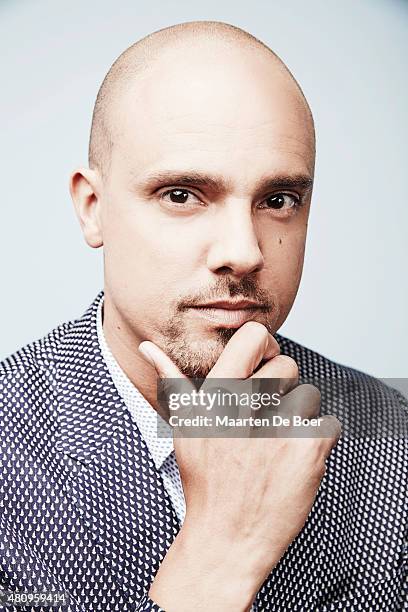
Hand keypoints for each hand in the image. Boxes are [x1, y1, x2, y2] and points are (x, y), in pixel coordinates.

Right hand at [139, 322, 340, 611]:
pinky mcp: (308, 452)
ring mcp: (280, 429)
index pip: (255, 336)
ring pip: (308, 394)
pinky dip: (318, 441)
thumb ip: (172, 381)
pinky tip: (294, 459)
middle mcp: (247, 407)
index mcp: (218, 395)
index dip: (264, 347)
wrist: (227, 539)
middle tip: (265, 419)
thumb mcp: (184, 427)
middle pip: (288, 365)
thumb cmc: (204, 480)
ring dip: (299, 417)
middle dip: (281, 389)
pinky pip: (329, 423)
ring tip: (277, 443)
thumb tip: (147, 348)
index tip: (261, 367)